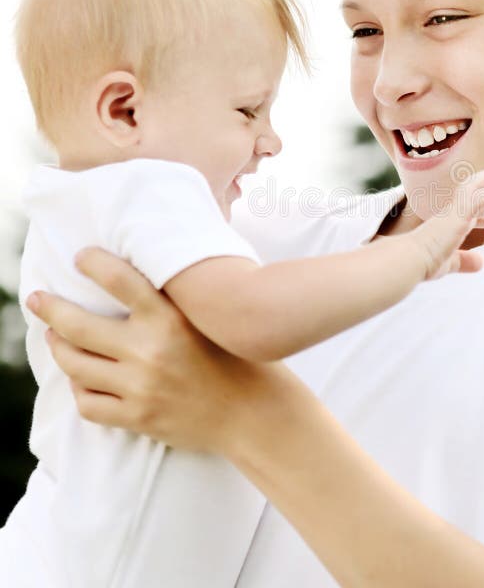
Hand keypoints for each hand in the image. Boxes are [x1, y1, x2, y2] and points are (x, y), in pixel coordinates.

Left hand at [26, 247, 278, 452]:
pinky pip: (87, 403)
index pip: (120, 280)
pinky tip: (83, 379)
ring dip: (59, 349)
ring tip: (56, 338)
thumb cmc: (238, 359)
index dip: (94, 263)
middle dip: (49, 308)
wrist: (254, 413)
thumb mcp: (211, 321)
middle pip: (78, 326)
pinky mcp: (137, 418)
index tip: (81, 257)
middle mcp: (150, 351)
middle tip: (37, 299)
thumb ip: (176, 303)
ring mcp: (140, 387)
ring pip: (75, 365)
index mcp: (172, 319)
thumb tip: (143, 279)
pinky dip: (79, 389)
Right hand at [410, 167, 483, 278]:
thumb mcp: (449, 263)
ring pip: (480, 190)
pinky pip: (479, 196)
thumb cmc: (423, 263)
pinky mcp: (458, 212)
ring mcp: (454, 210)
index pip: (472, 212)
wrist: (409, 261)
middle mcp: (452, 212)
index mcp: (448, 222)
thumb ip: (464, 261)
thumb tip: (480, 263)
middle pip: (480, 197)